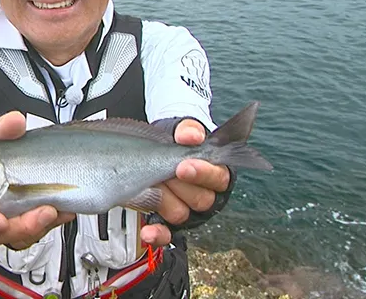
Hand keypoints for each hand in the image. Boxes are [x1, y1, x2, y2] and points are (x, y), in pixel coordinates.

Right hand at [0, 111, 74, 248]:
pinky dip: (51, 221)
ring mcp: (2, 218)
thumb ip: (3, 129)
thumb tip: (14, 121)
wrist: (10, 154)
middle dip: (16, 227)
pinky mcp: (22, 222)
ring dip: (36, 225)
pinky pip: (35, 230)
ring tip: (53, 209)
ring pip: (16, 236)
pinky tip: (64, 208)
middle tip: (36, 216)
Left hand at [140, 119, 230, 246]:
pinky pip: (166, 235)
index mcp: (216, 173)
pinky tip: (147, 231)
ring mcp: (185, 210)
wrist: (154, 148)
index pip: (218, 178)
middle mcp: (204, 195)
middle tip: (163, 172)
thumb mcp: (183, 131)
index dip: (202, 173)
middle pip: (201, 199)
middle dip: (179, 185)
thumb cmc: (176, 141)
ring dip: (162, 199)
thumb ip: (189, 130)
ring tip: (149, 181)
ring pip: (181, 214)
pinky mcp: (167, 223)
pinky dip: (156, 234)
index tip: (183, 165)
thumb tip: (190, 136)